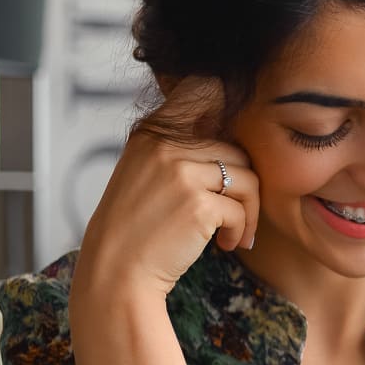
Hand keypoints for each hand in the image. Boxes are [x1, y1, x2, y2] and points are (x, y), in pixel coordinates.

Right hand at [74, 78, 258, 301]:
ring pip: (247, 179)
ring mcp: (181, 173)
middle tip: (237, 217)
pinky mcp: (198, 205)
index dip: (226, 107)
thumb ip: (178, 150)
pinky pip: (241, 210)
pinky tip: (226, 245)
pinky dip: (241, 231)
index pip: (202, 91)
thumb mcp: (144, 174)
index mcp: (150, 133)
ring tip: (235, 233)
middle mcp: (165, 146)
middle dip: (244, 187)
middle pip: (237, 151)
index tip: (228, 150)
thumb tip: (231, 139)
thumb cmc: (136, 229)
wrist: (116, 273)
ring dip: (249, 211)